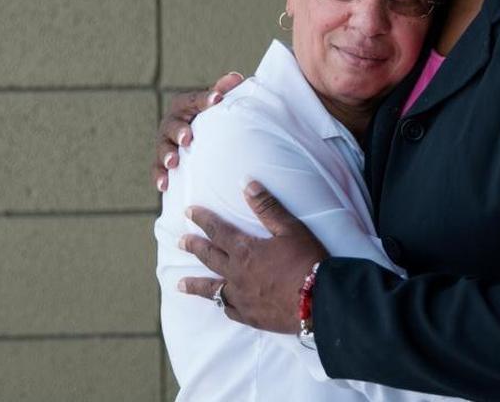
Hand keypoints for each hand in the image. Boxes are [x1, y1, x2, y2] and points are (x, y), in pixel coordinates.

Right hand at [152, 71, 245, 191]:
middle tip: (188, 137)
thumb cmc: (210, 119)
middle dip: (180, 130)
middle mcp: (172, 122)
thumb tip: (236, 77)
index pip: (194, 99)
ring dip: (167, 154)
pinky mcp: (162, 163)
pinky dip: (159, 177)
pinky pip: (157, 170)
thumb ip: (224, 90)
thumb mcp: (216, 104)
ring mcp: (165, 143)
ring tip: (174, 162)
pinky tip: (164, 185)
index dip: (205, 99)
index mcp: (185, 105)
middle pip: (173, 125)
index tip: (217, 99)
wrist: (198, 141)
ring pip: (163, 148)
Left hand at [177, 180, 328, 332]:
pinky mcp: (251, 316)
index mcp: (245, 250)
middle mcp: (237, 274)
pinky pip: (230, 310)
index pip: (217, 230)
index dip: (202, 219)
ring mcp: (242, 298)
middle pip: (210, 257)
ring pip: (212, 290)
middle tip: (180, 242)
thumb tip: (246, 184)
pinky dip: (222, 305)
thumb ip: (267, 207)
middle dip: (194, 247)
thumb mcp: (290, 228)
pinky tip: (220, 304)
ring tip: (180, 284)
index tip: (188, 211)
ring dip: (195, 284)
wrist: (319, 301)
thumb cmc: (307, 261)